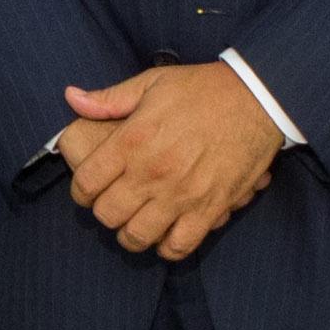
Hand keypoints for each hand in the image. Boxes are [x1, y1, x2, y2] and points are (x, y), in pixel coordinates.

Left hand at [59, 64, 283, 261]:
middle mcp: (152, 172)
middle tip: (113, 204)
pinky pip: (179, 246)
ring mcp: (181, 194)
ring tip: (136, 222)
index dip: (80, 191)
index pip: (86, 183)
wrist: (257, 99)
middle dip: (104, 212)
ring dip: (131, 233)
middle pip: (108, 215)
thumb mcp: (151, 83)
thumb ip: (109, 99)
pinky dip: (167, 247)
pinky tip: (165, 234)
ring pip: (138, 237)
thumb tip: (72, 98)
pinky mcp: (210, 209)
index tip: (88, 189)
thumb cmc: (202, 89)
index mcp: (132, 141)